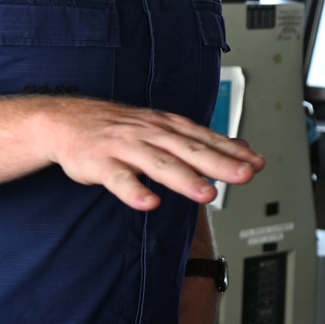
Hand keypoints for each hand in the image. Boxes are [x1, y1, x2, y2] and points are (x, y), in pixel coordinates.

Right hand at [35, 97, 263, 209]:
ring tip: (207, 195)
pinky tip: (150, 203)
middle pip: (190, 150)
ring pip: (159, 164)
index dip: (232, 152)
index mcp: (168, 126)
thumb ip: (200, 141)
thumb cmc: (121, 128)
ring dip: (185, 179)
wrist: (66, 120)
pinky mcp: (100, 162)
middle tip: (245, 175)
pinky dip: (135, 190)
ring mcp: (125, 147)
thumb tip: (241, 148)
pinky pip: (119, 178)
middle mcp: (151, 133)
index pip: (206, 139)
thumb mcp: (162, 127)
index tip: (257, 164)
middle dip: (219, 163)